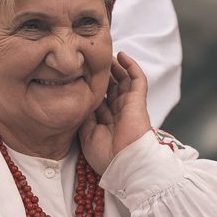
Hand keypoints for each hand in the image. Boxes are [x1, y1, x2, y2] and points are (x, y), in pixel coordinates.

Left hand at [79, 53, 150, 175]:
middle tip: (91, 58)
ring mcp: (128, 105)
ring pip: (123, 79)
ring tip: (105, 53)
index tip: (78, 74)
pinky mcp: (138, 100)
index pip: (99, 98)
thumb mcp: (87, 136)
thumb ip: (84, 117)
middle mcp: (117, 111)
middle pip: (110, 86)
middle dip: (102, 73)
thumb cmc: (106, 156)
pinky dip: (131, 66)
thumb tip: (80, 100)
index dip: (91, 86)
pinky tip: (121, 55)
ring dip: (115, 66)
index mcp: (106, 121)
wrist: (125, 163)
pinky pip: (137, 79)